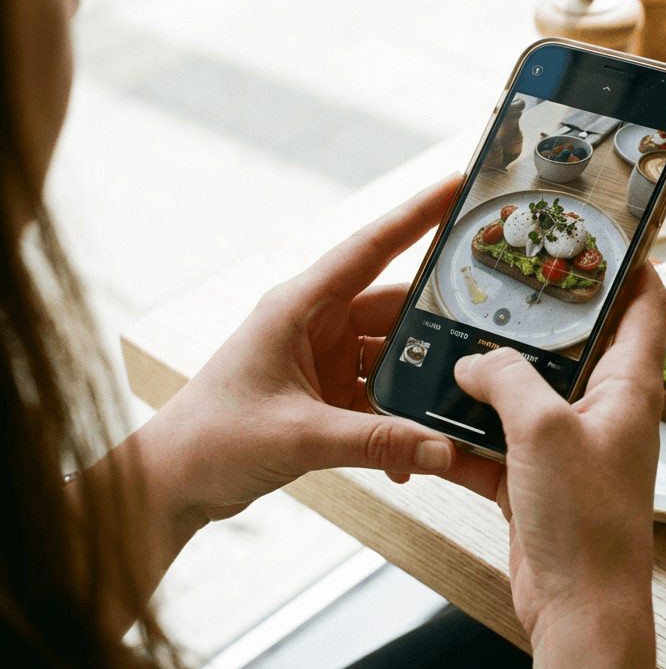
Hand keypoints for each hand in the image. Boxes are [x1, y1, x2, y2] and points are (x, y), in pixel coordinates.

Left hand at [128, 175, 484, 530]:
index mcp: (298, 307)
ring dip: (420, 383)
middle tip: (489, 325)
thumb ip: (377, 442)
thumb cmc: (211, 440)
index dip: (416, 214)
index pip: (370, 248)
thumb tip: (443, 449)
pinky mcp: (326, 393)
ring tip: (458, 401)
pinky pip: (380, 395)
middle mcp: (314, 324)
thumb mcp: (299, 437)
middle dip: (439, 322)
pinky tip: (414, 452)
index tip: (457, 186)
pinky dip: (399, 420)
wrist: (173, 483)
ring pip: (394, 355)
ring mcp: (322, 359)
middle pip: (394, 308)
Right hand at [454, 265, 665, 668]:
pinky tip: (429, 420)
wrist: (579, 611)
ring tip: (448, 343)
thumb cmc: (587, 524)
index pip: (646, 306)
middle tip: (495, 283)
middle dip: (536, 316)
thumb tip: (472, 359)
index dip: (629, 264)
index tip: (595, 233)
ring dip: (489, 376)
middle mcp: (604, 411)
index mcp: (628, 387)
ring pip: (527, 393)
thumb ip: (506, 380)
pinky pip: (497, 442)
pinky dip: (466, 432)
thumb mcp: (544, 431)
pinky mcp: (537, 480)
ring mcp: (569, 447)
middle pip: (576, 344)